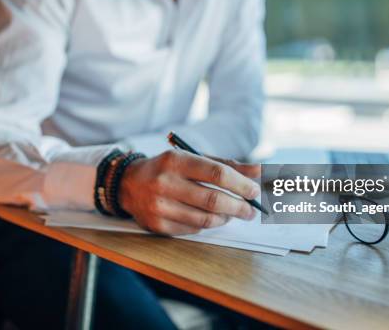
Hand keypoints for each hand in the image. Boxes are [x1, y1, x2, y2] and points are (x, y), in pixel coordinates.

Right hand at [119, 150, 259, 234]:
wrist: (129, 184)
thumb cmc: (169, 169)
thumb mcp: (194, 159)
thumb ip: (227, 165)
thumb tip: (259, 171)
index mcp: (176, 161)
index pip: (217, 174)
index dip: (241, 184)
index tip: (254, 191)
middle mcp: (165, 183)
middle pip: (213, 200)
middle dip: (239, 207)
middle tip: (251, 210)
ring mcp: (159, 207)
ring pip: (205, 219)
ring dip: (225, 218)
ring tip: (232, 214)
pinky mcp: (157, 226)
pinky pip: (193, 230)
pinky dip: (207, 225)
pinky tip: (211, 218)